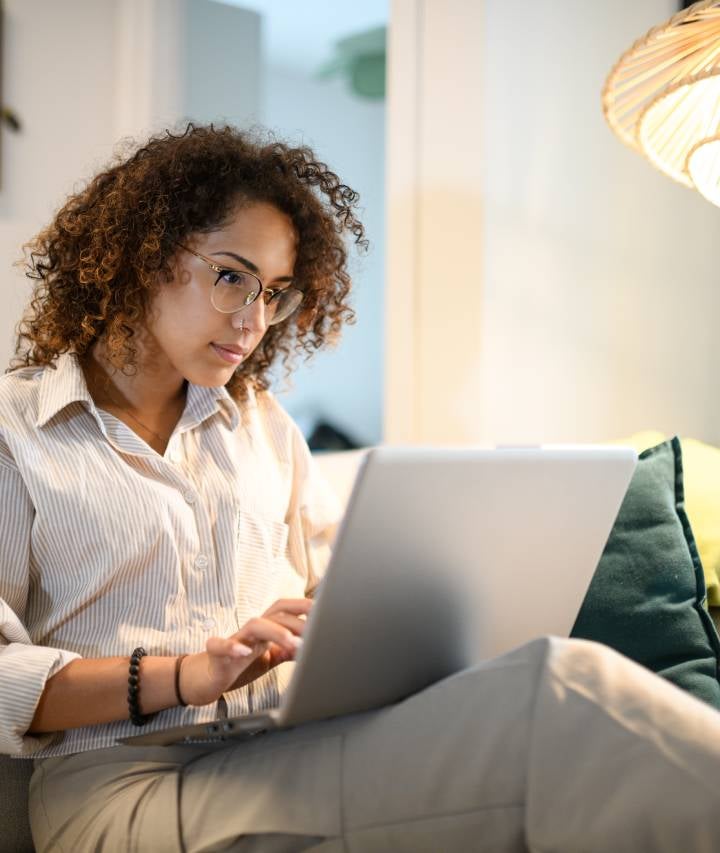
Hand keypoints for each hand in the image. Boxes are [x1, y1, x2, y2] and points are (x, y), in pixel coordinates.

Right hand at [178, 598, 311, 705]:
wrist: (208, 678)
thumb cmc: (239, 664)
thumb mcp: (269, 658)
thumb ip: (287, 651)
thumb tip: (312, 646)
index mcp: (265, 629)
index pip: (284, 610)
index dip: (302, 607)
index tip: (323, 609)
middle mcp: (252, 630)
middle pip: (275, 614)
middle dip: (295, 622)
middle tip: (313, 633)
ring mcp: (234, 639)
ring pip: (255, 625)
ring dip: (275, 632)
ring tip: (291, 643)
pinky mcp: (216, 653)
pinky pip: (220, 645)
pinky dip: (231, 646)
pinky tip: (243, 652)